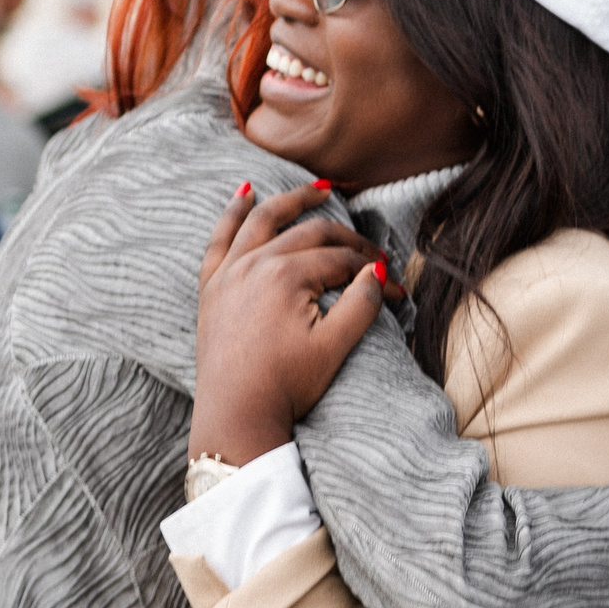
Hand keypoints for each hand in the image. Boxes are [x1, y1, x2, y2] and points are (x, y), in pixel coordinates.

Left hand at [193, 182, 384, 465]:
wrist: (236, 416)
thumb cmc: (286, 386)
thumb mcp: (335, 347)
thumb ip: (361, 303)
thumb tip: (378, 271)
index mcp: (286, 274)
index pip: (341, 260)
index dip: (373, 272)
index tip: (397, 291)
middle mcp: (254, 263)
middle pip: (309, 235)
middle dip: (347, 241)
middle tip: (373, 252)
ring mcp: (228, 273)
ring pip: (262, 220)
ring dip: (291, 201)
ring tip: (317, 191)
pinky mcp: (212, 287)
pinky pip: (220, 238)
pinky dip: (233, 213)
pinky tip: (245, 194)